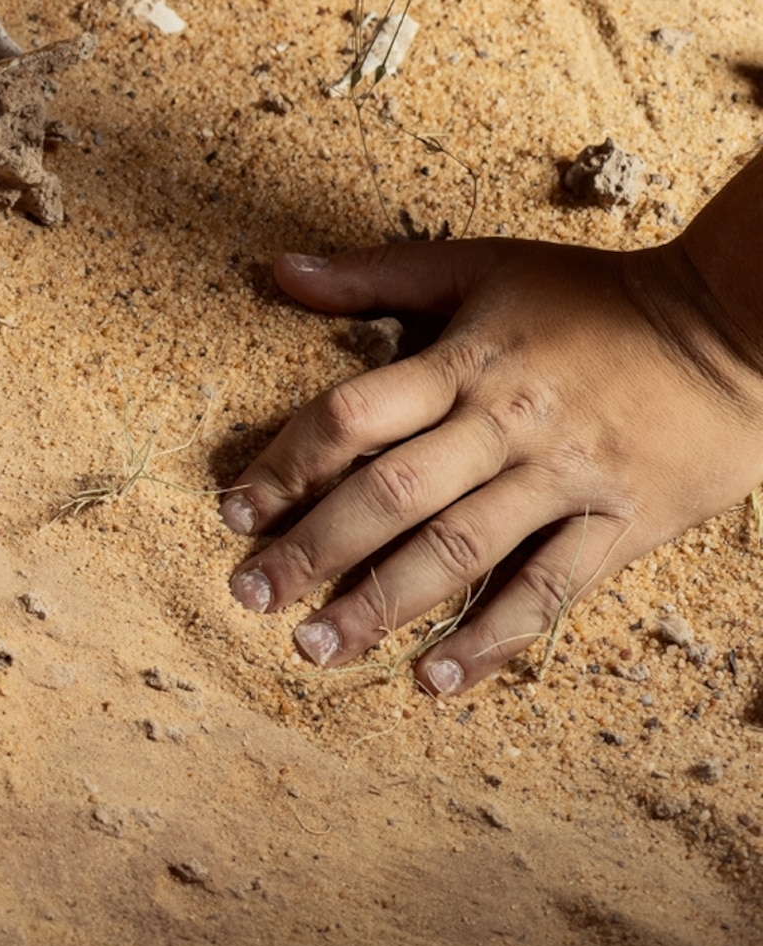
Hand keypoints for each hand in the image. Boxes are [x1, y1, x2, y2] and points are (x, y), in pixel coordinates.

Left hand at [226, 219, 762, 692]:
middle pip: (392, 496)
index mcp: (465, 364)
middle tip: (250, 597)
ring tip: (318, 647)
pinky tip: (436, 679)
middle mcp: (508, 425)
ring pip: (461, 552)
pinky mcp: (621, 525)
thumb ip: (376, 276)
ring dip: (383, 605)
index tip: (234, 512)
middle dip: (314, 551)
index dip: (287, 465)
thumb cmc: (593, 297)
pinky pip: (547, 591)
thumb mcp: (481, 267)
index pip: (353, 417)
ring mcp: (566, 480)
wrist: (735, 327)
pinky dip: (491, 639)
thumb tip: (278, 269)